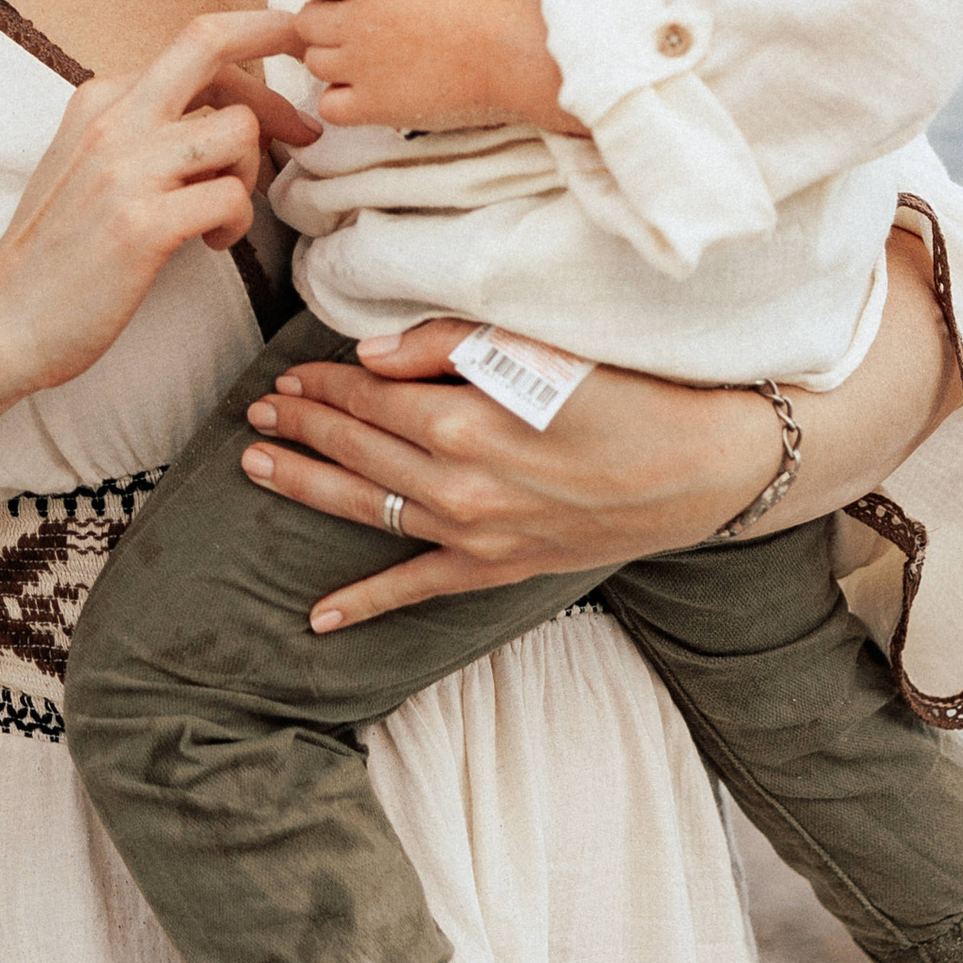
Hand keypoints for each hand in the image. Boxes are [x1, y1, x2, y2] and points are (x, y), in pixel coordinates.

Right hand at [0, 9, 317, 400]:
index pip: (197, 44)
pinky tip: (212, 243)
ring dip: (250, 174)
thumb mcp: (87, 163)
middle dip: (278, 53)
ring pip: (238, 131)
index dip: (258, 39)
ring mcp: (125, 170)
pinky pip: (231, 198)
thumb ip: (144, 127)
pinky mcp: (141, 225)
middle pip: (212, 45)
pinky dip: (236, 223)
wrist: (2, 320)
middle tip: (310, 116)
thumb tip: (224, 108)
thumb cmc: (57, 249)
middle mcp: (113, 120)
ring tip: (221, 212)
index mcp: (101, 100)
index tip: (295, 46)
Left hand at [236, 319, 780, 625]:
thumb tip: (367, 357)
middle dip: (301, 427)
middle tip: (259, 413)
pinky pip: (415, 589)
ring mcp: (474, 536)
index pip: (367, 397)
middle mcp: (458, 485)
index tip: (292, 373)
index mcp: (465, 420)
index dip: (323, 384)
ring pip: (365, 510)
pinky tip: (317, 617)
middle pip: (355, 450)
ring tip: (257, 467)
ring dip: (305, 487)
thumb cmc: (630, 393)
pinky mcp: (498, 570)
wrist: (705, 467)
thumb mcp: (540, 347)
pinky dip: (364, 604)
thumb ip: (446, 345)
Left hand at [289, 0, 574, 135]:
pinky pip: (329, 105)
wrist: (515, 59)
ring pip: (313, 62)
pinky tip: (363, 92)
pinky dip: (339, 100)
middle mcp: (359, 21)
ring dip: (331, 58)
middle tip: (350, 24)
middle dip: (322, 19)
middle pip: (304, 21)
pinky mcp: (374, 106)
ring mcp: (363, 66)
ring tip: (362, 59)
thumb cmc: (490, 5)